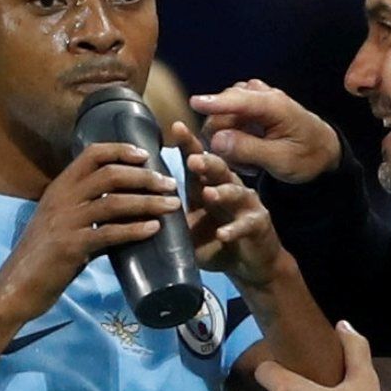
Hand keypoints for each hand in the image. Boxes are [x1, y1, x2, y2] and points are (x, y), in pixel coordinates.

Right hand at [0, 142, 181, 320]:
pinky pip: (109, 233)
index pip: (91, 154)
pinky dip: (135, 229)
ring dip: (148, 201)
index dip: (121, 150)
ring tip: (171, 205)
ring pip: (114, 201)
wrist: (16, 287)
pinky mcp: (72, 247)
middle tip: (170, 183)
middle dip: (145, 177)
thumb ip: (87, 211)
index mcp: (59, 188)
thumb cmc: (43, 257)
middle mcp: (61, 199)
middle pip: (110, 174)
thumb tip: (125, 206)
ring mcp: (66, 222)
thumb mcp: (61, 223)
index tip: (146, 155)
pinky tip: (154, 229)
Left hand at [172, 121, 284, 287]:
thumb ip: (168, 217)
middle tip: (193, 159)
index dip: (188, 144)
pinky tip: (222, 234)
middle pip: (218, 169)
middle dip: (206, 162)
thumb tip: (132, 210)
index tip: (176, 127)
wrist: (248, 262)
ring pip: (236, 192)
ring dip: (222, 192)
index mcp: (206, 184)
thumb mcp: (187, 228)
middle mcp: (228, 187)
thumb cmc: (214, 241)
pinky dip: (234, 229)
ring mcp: (245, 204)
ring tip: (208, 193)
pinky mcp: (258, 224)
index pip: (196, 160)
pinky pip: (246, 224)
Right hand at [190, 79, 340, 183]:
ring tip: (250, 161)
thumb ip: (248, 149)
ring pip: (222, 116)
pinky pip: (227, 119)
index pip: (239, 100)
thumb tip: (216, 140)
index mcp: (274, 106)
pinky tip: (247, 153)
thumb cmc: (307, 156)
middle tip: (243, 165)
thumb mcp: (281, 160)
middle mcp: (262, 95)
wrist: (322, 150)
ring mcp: (255, 99)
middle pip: (223, 111)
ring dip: (228, 140)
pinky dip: (232, 137)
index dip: (215, 102)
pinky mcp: (249, 106)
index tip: (194, 103)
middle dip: (223, 137)